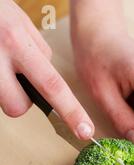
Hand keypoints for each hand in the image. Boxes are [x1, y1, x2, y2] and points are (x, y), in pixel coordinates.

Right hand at [0, 0, 93, 139]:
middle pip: (18, 107)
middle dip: (22, 101)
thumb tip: (48, 77)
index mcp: (18, 41)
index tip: (85, 131)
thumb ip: (38, 52)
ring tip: (0, 66)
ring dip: (5, 92)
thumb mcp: (21, 23)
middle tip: (15, 79)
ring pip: (2, 103)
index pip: (53, 85)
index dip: (71, 112)